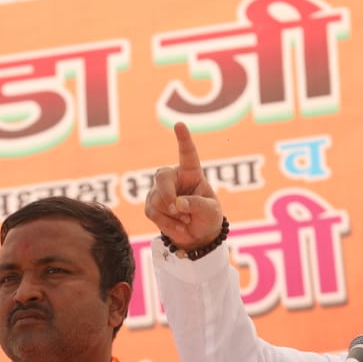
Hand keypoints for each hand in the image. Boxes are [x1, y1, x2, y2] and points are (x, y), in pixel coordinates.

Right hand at [145, 122, 223, 250]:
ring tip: (186, 222)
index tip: (179, 125)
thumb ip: (197, 205)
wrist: (198, 237)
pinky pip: (152, 212)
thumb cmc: (208, 218)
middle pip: (162, 177)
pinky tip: (179, 228)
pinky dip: (167, 224)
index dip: (183, 139)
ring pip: (157, 200)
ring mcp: (160, 191)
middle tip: (177, 209)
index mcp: (192, 173)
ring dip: (172, 216)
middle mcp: (174, 178)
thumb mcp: (211, 212)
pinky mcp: (151, 205)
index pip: (187, 154)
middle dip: (167, 194)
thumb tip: (177, 203)